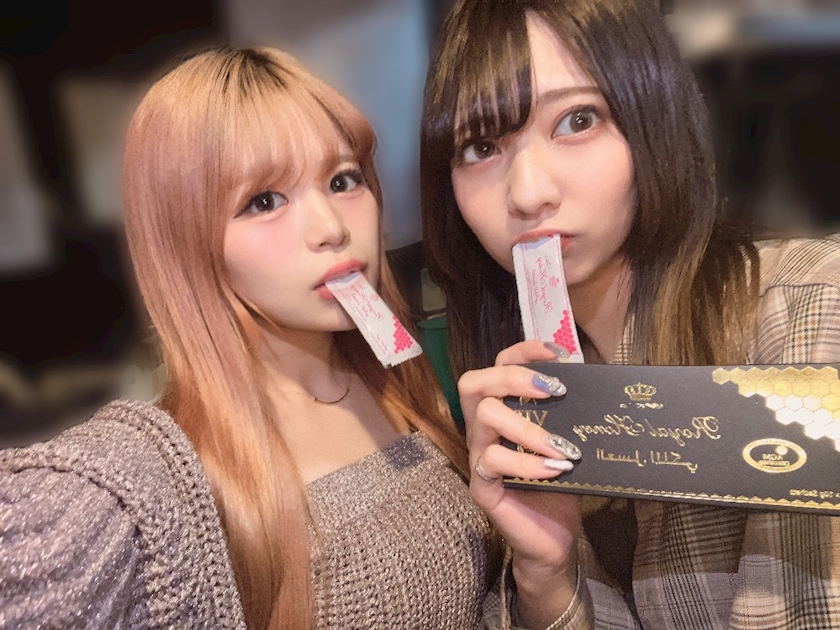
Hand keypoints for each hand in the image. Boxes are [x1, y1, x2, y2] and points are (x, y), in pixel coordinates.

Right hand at [458, 340, 581, 625]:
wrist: (555, 540)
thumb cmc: (560, 486)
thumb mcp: (567, 441)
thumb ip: (569, 414)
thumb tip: (595, 381)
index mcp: (503, 411)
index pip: (497, 366)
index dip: (522, 352)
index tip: (557, 354)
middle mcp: (483, 428)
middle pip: (474, 383)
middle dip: (514, 378)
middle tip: (554, 391)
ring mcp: (479, 456)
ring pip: (483, 417)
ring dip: (528, 427)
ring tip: (562, 446)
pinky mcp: (482, 485)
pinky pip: (493, 461)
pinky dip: (527, 463)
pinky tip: (556, 470)